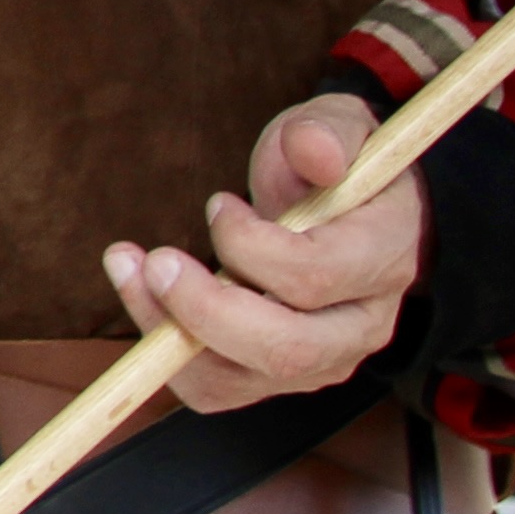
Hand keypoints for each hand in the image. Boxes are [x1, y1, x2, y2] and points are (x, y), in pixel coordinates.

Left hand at [108, 96, 421, 413]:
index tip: (218, 205)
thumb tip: (313, 151)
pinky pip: (214, 388)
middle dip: (205, 308)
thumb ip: (324, 133)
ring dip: (169, 331)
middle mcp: (362, 323)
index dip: (251, 246)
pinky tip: (139, 292)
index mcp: (385, 256)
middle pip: (286, 348)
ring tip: (129, 269)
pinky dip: (164, 351)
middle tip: (158, 259)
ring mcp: (322, 359)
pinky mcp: (278, 376)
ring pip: (240, 378)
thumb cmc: (331, 168)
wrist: (342, 211)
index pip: (316, 275)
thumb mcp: (333, 126)